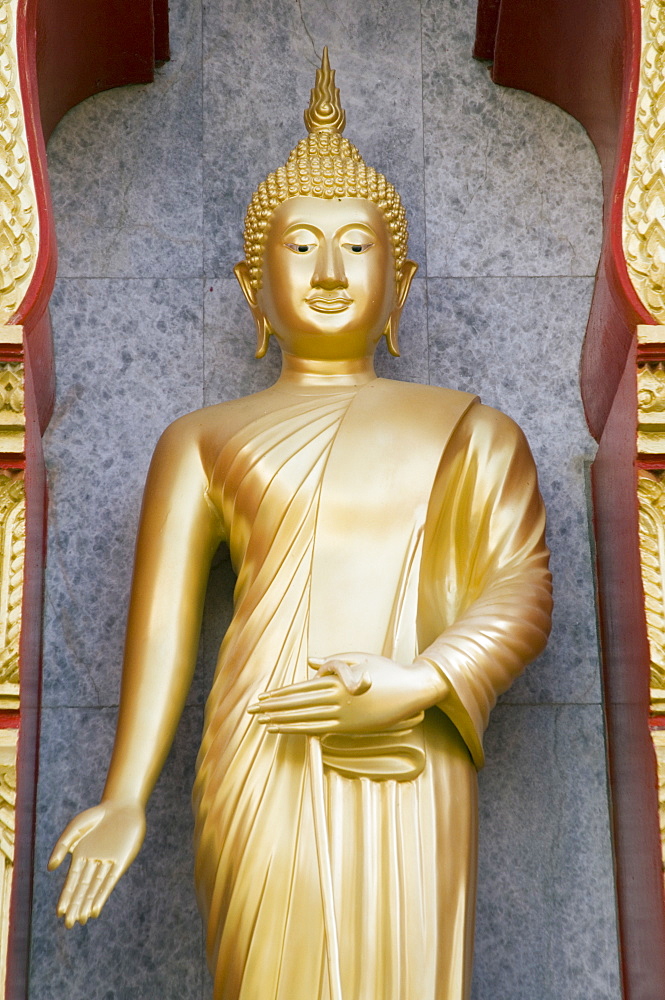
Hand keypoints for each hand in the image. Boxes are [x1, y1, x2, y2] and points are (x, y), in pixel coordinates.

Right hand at [48, 800, 145, 926]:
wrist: (122, 806)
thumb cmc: (97, 814)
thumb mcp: (75, 827)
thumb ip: (62, 846)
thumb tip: (51, 868)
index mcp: (80, 856)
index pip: (72, 882)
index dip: (66, 897)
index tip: (60, 913)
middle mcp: (93, 863)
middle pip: (82, 889)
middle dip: (75, 906)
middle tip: (69, 925)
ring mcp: (107, 863)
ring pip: (95, 889)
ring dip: (88, 904)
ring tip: (81, 920)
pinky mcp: (121, 862)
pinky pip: (109, 882)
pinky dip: (102, 896)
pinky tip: (95, 909)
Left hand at [248, 652, 447, 735]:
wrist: (412, 690)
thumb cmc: (386, 670)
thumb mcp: (359, 659)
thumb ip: (333, 662)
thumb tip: (310, 663)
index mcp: (338, 680)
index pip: (302, 689)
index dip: (280, 694)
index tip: (262, 698)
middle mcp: (338, 699)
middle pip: (299, 704)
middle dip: (275, 708)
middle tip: (253, 711)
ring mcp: (345, 715)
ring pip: (306, 719)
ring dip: (283, 721)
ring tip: (264, 723)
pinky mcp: (352, 727)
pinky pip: (320, 728)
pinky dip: (300, 729)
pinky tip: (287, 730)